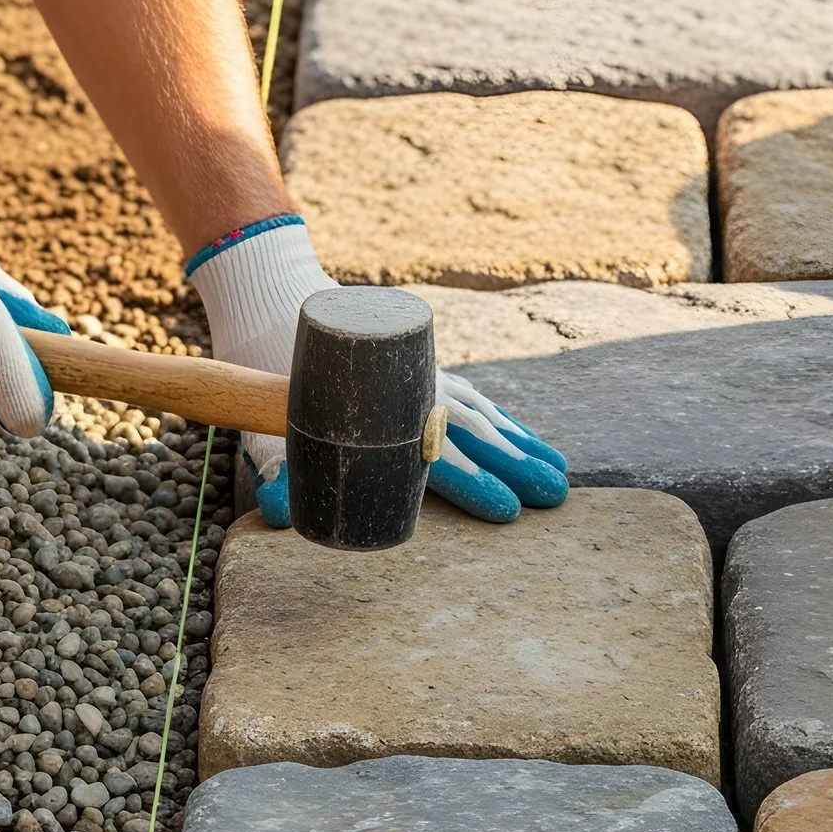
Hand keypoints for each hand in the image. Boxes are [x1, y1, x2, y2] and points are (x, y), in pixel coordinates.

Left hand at [187, 216, 566, 525]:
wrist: (285, 316)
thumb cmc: (276, 388)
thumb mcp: (270, 433)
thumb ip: (279, 475)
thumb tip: (280, 515)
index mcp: (384, 416)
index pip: (439, 457)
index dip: (476, 486)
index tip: (508, 510)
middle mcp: (416, 395)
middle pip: (478, 437)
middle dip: (520, 468)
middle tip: (557, 496)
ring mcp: (430, 382)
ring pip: (488, 417)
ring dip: (525, 447)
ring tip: (561, 474)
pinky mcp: (432, 375)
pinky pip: (480, 402)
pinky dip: (510, 423)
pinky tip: (533, 442)